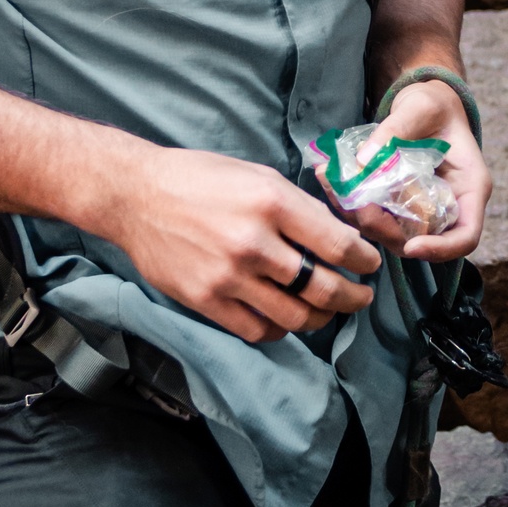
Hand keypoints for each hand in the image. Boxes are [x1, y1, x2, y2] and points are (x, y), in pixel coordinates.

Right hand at [100, 147, 381, 344]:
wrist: (136, 196)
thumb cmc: (201, 179)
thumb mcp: (259, 176)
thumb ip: (300, 207)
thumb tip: (341, 236)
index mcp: (272, 203)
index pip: (338, 245)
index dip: (364, 261)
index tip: (370, 265)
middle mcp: (254, 243)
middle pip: (323, 288)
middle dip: (353, 297)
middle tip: (361, 297)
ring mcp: (228, 276)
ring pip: (294, 316)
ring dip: (320, 318)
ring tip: (327, 311)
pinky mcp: (205, 300)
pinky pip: (257, 330)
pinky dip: (279, 330)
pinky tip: (285, 318)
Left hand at [345, 77, 491, 265]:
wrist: (423, 106)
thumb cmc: (433, 105)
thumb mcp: (420, 107)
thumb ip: (397, 128)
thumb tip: (365, 157)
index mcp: (469, 187)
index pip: (465, 235)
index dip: (441, 249)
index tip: (412, 245)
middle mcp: (448, 206)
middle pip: (422, 240)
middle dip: (385, 230)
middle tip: (355, 205)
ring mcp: (422, 209)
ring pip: (393, 233)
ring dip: (362, 219)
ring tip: (333, 185)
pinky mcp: (398, 206)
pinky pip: (378, 217)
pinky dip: (354, 206)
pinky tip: (332, 181)